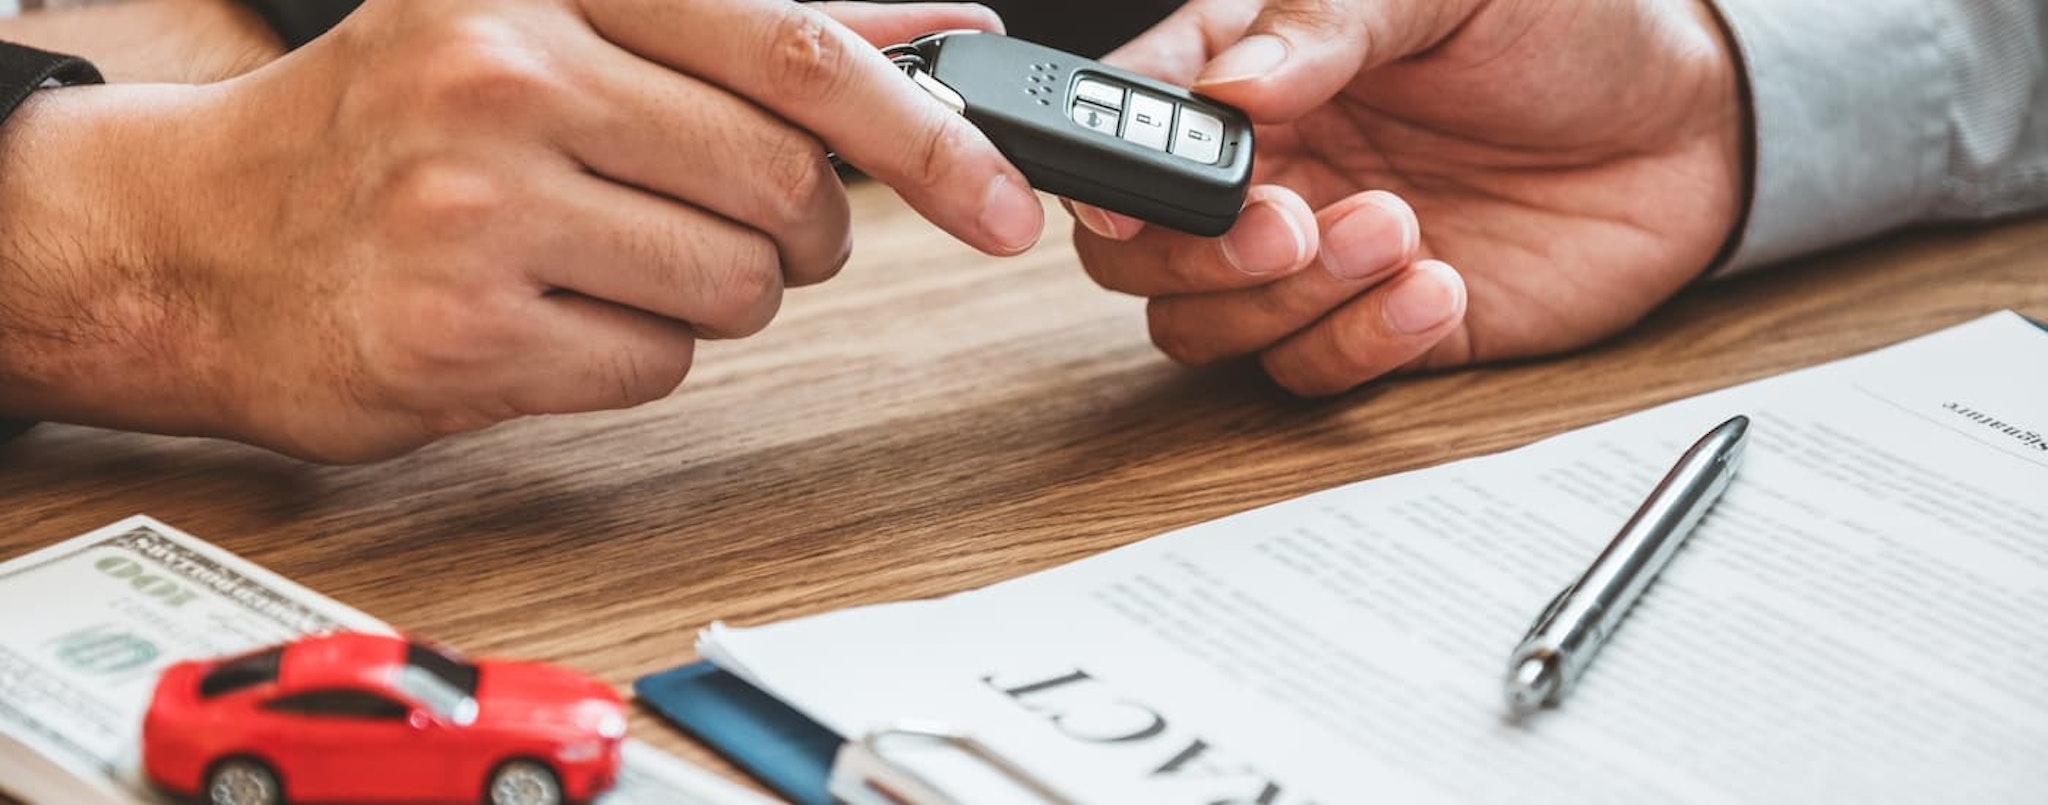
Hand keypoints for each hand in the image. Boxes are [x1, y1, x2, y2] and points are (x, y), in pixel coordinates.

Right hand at [0, 0, 1041, 461]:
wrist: (201, 236)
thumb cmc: (395, 128)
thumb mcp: (559, 26)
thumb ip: (756, 28)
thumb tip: (944, 28)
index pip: (799, 51)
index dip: (929, 132)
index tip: (1002, 193)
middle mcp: (505, 72)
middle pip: (787, 182)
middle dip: (800, 224)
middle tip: (741, 218)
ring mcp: (475, 208)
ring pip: (739, 286)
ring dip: (716, 290)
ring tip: (614, 253)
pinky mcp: (462, 334)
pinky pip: (659, 365)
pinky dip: (641, 352)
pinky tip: (555, 313)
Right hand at [1069, 0, 1745, 394]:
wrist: (1693, 125)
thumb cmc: (1567, 28)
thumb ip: (1329, 21)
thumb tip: (1228, 85)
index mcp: (1251, 69)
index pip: (1128, 123)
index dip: (1108, 166)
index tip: (1146, 184)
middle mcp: (1265, 171)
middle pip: (1134, 253)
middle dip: (1196, 252)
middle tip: (1289, 222)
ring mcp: (1312, 261)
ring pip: (1205, 326)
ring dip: (1287, 298)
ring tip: (1398, 227)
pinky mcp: (1375, 332)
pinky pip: (1309, 372)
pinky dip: (1361, 343)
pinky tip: (1439, 284)